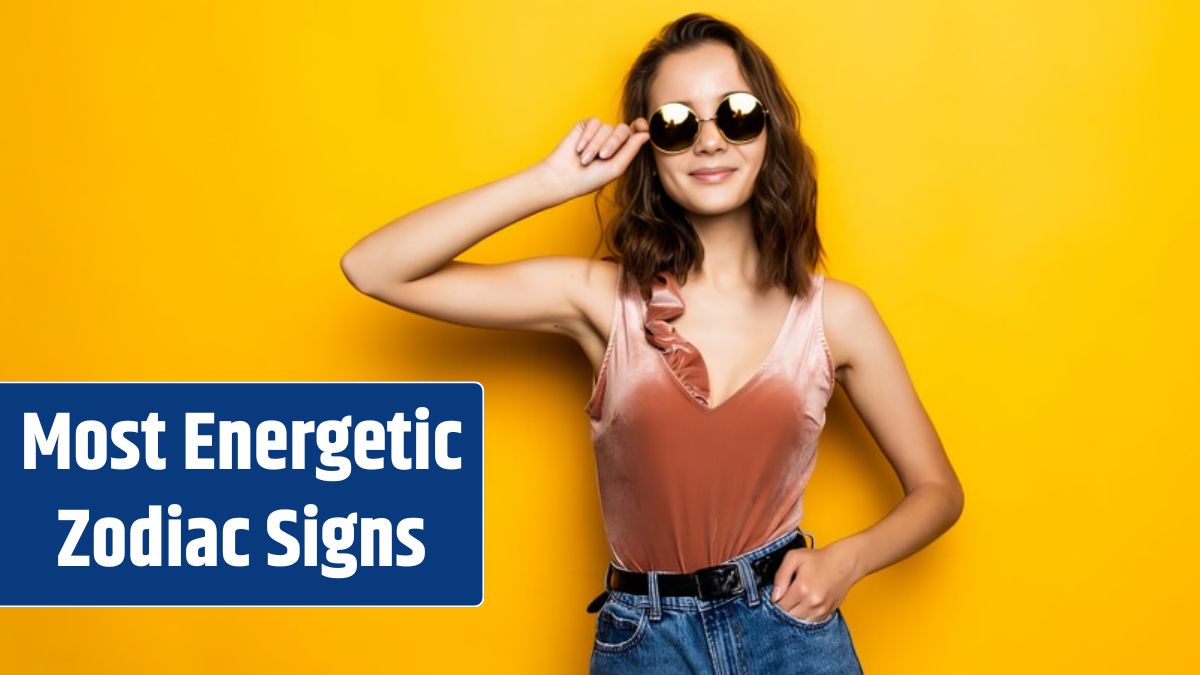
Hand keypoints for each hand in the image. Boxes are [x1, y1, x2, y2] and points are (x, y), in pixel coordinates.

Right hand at [535, 116, 650, 200]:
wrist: (563, 177)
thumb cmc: (589, 178)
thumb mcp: (616, 168)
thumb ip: (631, 150)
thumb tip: (647, 133)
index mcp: (622, 150)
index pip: (636, 133)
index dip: (641, 126)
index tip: (642, 127)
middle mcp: (612, 139)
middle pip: (623, 129)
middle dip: (613, 142)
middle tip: (602, 156)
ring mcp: (599, 132)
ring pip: (607, 127)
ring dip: (596, 145)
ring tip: (585, 159)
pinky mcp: (586, 126)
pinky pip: (594, 123)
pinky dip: (587, 136)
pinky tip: (579, 148)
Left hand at [769, 540, 859, 622]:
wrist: (844, 563)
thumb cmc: (818, 558)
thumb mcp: (794, 557)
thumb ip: (780, 576)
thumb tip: (774, 596)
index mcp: (802, 589)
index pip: (779, 606)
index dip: (776, 600)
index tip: (779, 593)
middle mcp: (812, 603)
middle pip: (788, 616)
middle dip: (784, 608)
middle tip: (787, 595)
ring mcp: (821, 610)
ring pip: (798, 621)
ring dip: (794, 613)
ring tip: (796, 599)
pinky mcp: (827, 613)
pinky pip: (809, 622)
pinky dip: (804, 615)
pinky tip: (805, 603)